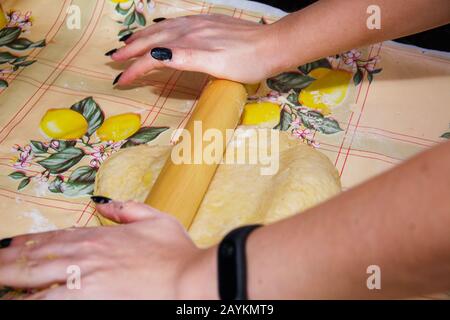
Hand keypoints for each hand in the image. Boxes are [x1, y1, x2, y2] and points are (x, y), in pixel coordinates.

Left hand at [0, 200, 217, 298]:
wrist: (187, 278)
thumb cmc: (176, 251)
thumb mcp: (156, 219)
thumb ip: (126, 208)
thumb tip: (102, 201)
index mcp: (100, 236)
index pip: (55, 237)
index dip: (29, 242)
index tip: (10, 245)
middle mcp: (86, 254)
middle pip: (37, 255)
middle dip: (8, 260)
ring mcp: (84, 276)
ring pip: (35, 275)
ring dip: (10, 276)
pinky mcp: (87, 297)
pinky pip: (48, 299)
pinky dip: (30, 299)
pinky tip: (18, 299)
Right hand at [110, 14, 279, 84]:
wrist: (271, 45)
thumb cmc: (246, 62)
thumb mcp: (216, 65)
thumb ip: (185, 57)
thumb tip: (155, 54)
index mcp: (188, 43)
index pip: (153, 56)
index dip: (135, 69)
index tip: (120, 80)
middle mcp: (189, 30)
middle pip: (152, 39)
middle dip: (130, 49)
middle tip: (113, 58)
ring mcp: (198, 25)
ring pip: (162, 29)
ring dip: (142, 37)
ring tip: (128, 44)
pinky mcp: (207, 23)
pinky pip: (174, 24)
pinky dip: (160, 29)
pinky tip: (161, 30)